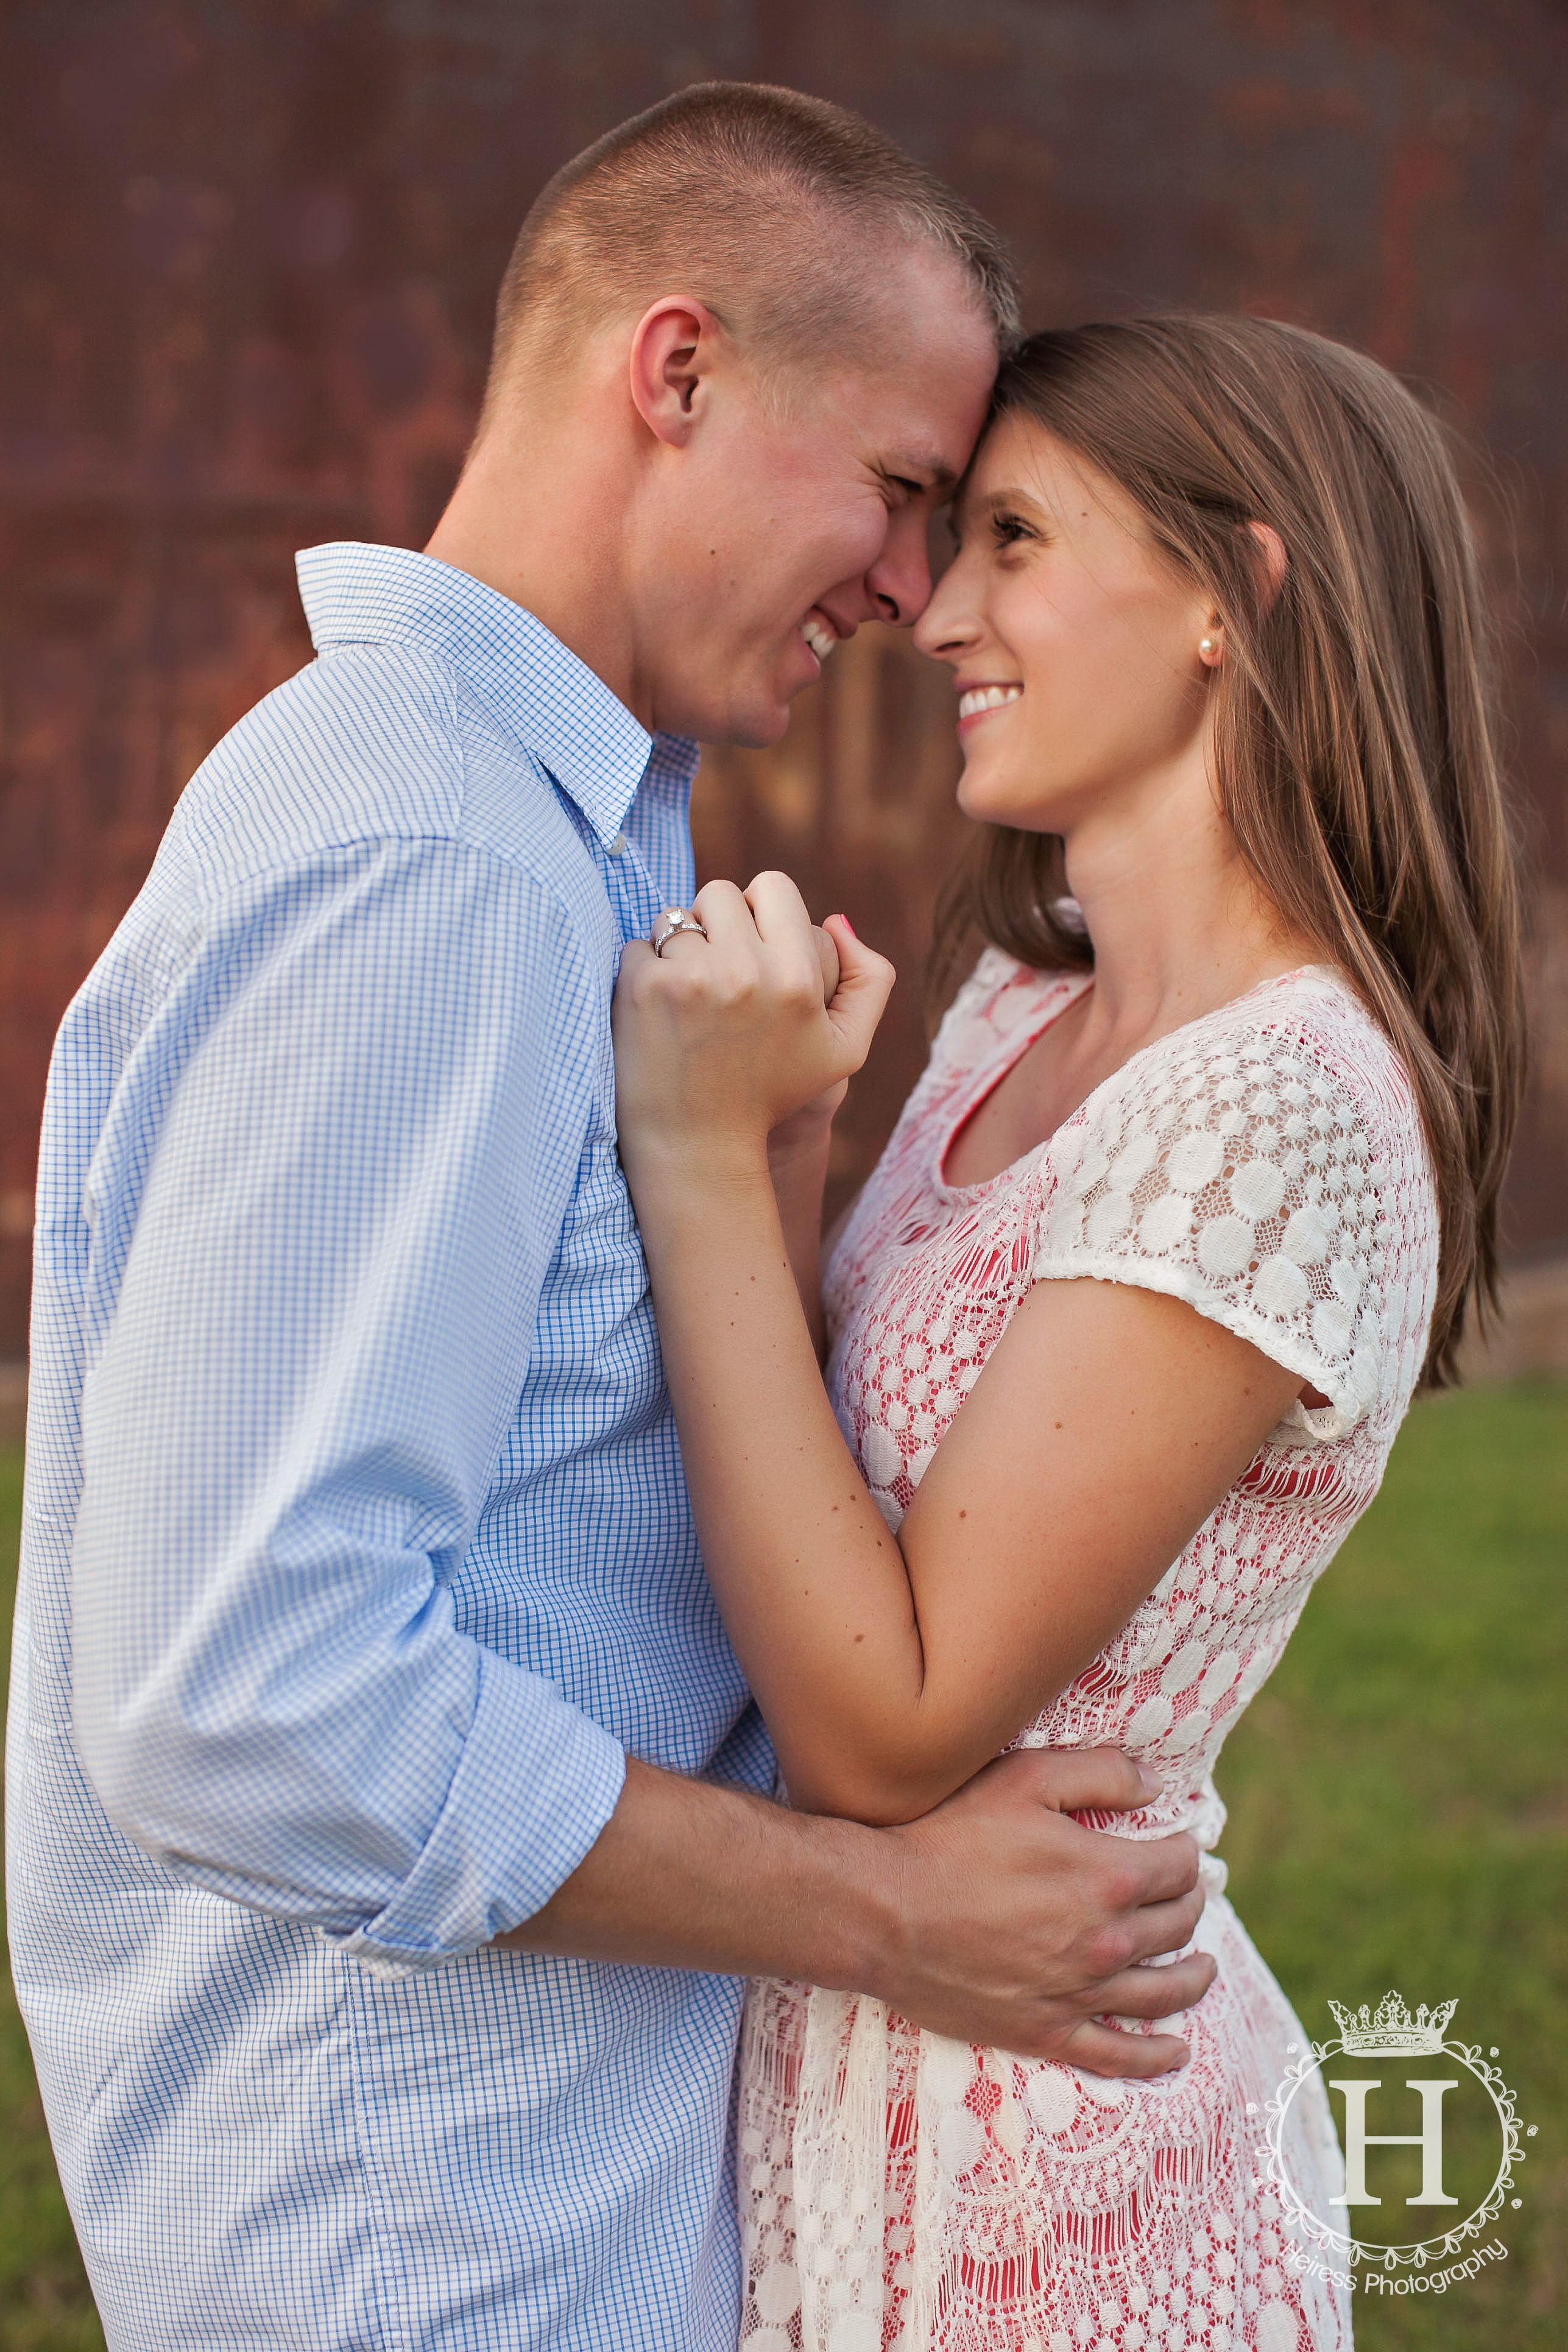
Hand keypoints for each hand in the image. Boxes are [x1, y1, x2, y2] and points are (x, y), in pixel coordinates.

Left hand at [614, 877, 894, 1184]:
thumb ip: (869, 980)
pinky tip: (659, 1015)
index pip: (772, 886)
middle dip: (716, 926)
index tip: (752, 948)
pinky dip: (642, 972)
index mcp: (797, 978)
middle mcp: (745, 971)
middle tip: (718, 976)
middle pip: (719, 893)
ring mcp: (690, 978)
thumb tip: (835, 919)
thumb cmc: (773, 1095)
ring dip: (678, 949)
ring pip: (674, 918)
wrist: (699, 1147)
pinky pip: (637, 946)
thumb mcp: (845, 1049)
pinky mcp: (643, 990)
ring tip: (689, 1001)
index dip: (759, 911)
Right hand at [878, 1748, 1215, 2074]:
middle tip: (1187, 1895)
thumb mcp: (1025, 1778)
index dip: (1185, 1851)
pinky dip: (1156, 2056)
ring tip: (1205, 1966)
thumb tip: (1156, 1784)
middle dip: (1190, 1904)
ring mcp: (1081, 1994)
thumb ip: (1100, 1773)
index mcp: (1110, 1877)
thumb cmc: (950, 1836)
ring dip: (1193, 1976)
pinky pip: (1120, 2055)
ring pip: (1164, 1991)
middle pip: (1177, 1925)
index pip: (1178, 1867)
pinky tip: (1176, 2052)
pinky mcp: (1047, 2031)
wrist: (886, 1912)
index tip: (1180, 1844)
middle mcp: (1108, 1941)